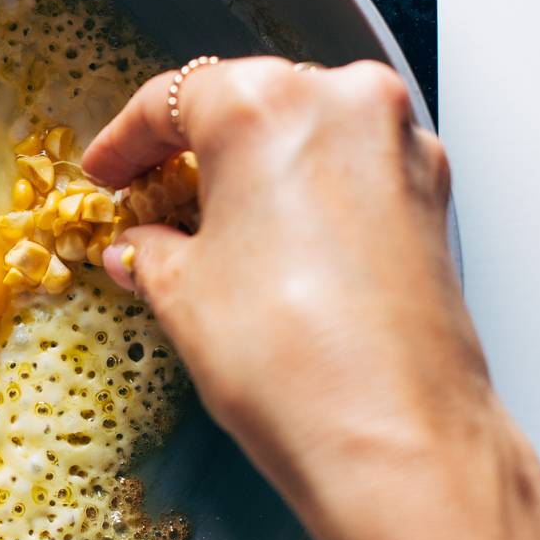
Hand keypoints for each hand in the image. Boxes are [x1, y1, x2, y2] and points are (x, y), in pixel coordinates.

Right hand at [84, 57, 494, 539]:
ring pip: (306, 134)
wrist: (397, 439)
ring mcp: (399, 148)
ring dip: (256, 174)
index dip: (125, 141)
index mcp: (266, 105)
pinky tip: (275, 250)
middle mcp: (344, 104)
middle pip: (249, 105)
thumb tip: (143, 247)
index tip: (108, 170)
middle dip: (196, 153)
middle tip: (152, 199)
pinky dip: (308, 196)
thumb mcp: (185, 295)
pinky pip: (351, 172)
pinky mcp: (431, 196)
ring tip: (213, 233)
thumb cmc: (292, 361)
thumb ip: (154, 251)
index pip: (173, 99)